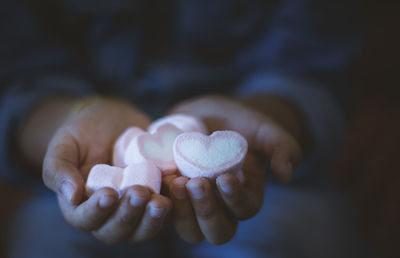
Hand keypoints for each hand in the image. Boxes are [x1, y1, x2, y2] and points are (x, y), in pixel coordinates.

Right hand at [42, 97, 171, 242]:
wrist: (113, 119)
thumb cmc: (83, 132)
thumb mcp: (64, 145)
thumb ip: (58, 170)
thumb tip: (71, 196)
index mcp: (81, 205)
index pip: (85, 220)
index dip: (96, 212)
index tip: (108, 193)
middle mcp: (108, 213)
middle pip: (116, 231)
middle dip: (128, 215)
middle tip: (139, 192)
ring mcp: (133, 208)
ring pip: (142, 228)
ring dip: (151, 219)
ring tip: (160, 201)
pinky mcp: (154, 197)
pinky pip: (164, 211)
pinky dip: (172, 206)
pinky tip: (177, 190)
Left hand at [164, 95, 306, 243]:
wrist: (205, 115)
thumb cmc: (237, 122)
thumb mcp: (262, 128)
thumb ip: (281, 146)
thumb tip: (287, 174)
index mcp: (245, 195)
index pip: (245, 208)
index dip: (235, 199)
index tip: (225, 178)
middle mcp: (220, 206)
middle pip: (217, 230)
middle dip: (207, 210)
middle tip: (196, 183)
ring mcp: (194, 205)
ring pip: (190, 229)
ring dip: (183, 212)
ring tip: (176, 183)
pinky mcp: (171, 198)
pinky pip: (164, 212)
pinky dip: (161, 201)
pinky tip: (159, 180)